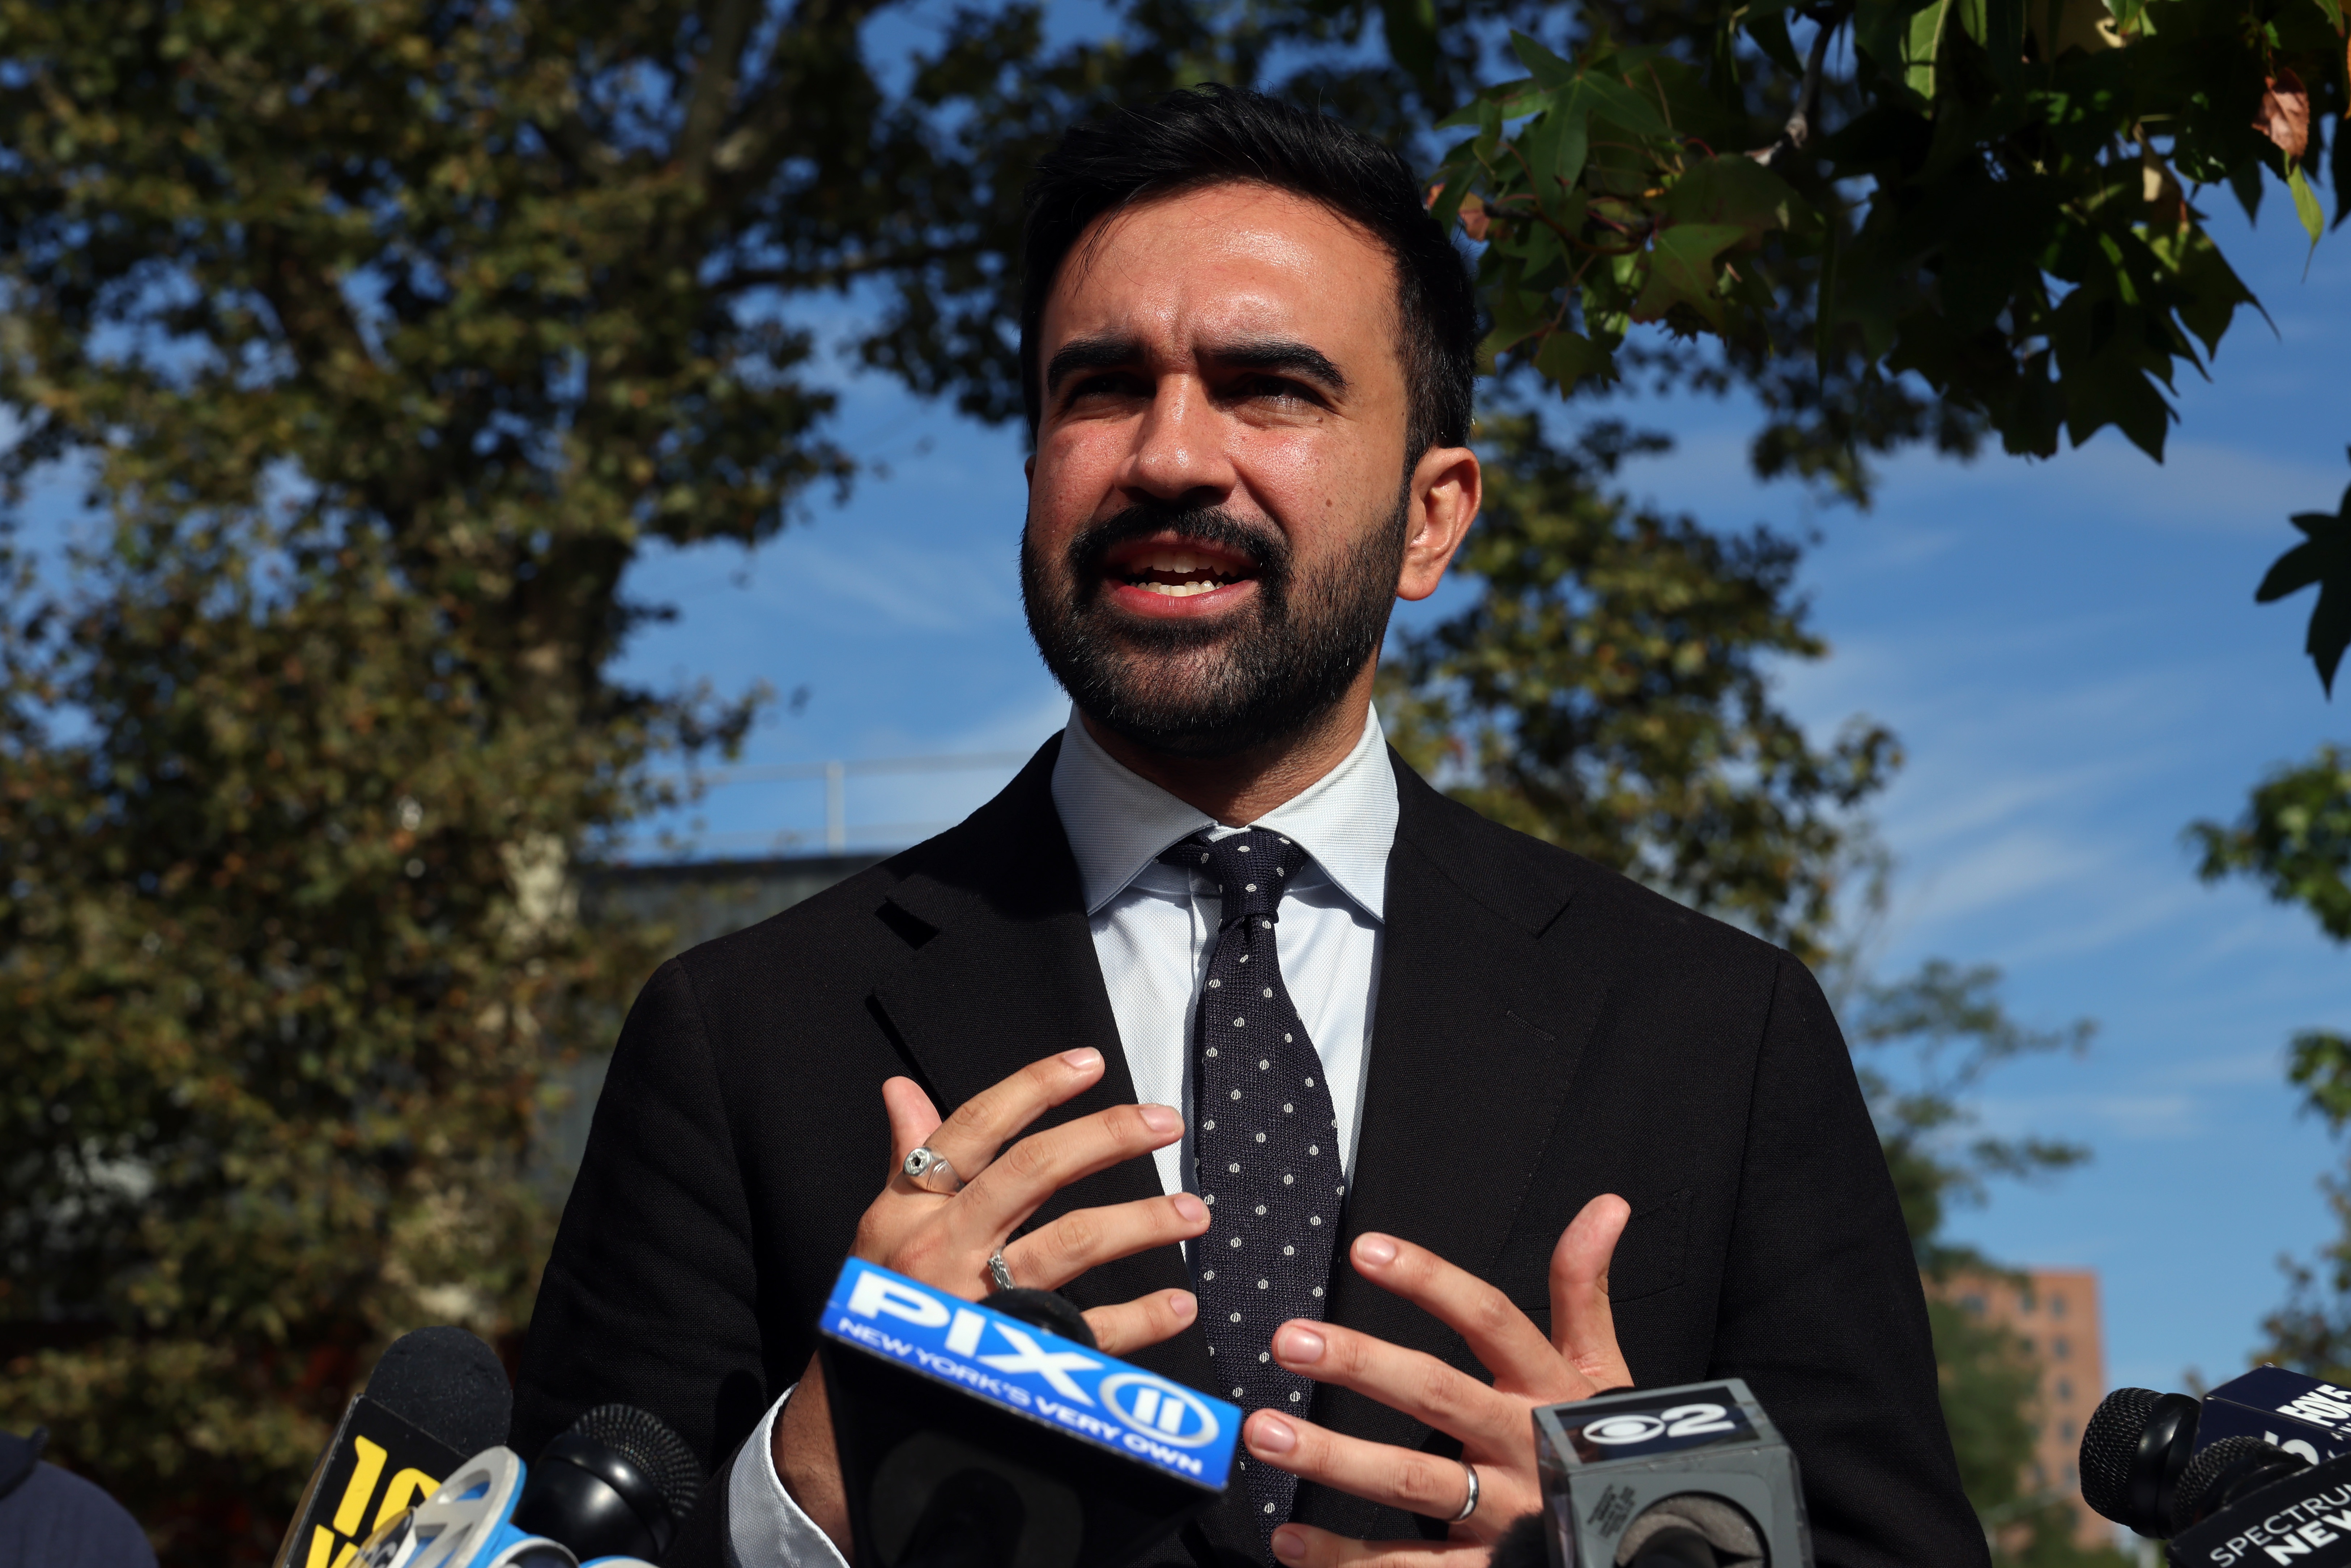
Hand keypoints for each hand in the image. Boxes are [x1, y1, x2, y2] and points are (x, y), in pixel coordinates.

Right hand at [774, 1047, 1211, 1549]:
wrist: (853, 1416)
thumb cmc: (877, 1304)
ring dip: (1138, 1225)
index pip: (973, 1130)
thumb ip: (907, 1157)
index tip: (1090, 1061)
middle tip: (1164, 1122)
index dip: (1032, 1088)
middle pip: (1032, 1173)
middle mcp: (944, 1248)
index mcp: (913, 1209)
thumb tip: (902, 1087)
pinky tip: (1177, 1305)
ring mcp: (978, 1304)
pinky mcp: (1007, 1359)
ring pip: (1067, 1246)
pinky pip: (1083, 1334)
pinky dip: (1136, 1321)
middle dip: (1104, 1138)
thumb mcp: (883, 1228)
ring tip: (1193, 1212)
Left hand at [1244, 1194, 1634, 1565]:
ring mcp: (1502, 1512)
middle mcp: (1522, 1445)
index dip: (1431, 1281)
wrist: (1647, 1550)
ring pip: (1411, 1480)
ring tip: (1266, 1433)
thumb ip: (1584, 1290)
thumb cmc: (1595, 1445)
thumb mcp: (1599, 1370)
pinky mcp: (1488, 1567)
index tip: (1366, 1249)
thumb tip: (1605, 1207)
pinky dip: (1345, 1558)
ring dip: (1333, 1457)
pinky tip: (1289, 1540)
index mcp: (1548, 1389)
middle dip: (1361, 1364)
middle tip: (1290, 1339)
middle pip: (1437, 1395)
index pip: (1490, 1318)